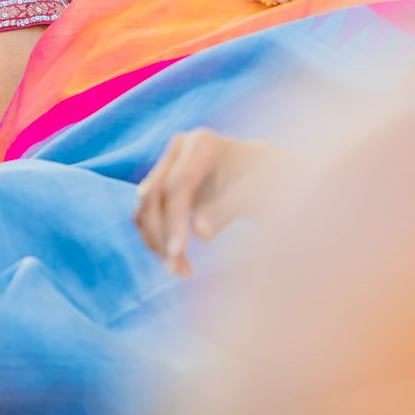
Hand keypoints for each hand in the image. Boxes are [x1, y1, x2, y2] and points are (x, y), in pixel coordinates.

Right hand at [136, 130, 287, 274]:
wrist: (269, 178)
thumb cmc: (270, 185)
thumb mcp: (258, 195)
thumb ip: (228, 209)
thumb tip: (199, 232)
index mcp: (203, 143)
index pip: (178, 184)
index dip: (174, 219)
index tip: (178, 252)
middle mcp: (179, 149)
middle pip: (154, 196)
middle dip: (162, 235)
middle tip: (178, 270)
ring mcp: (167, 166)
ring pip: (145, 209)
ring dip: (156, 243)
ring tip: (181, 271)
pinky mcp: (162, 187)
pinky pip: (146, 217)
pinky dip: (156, 241)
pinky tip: (177, 263)